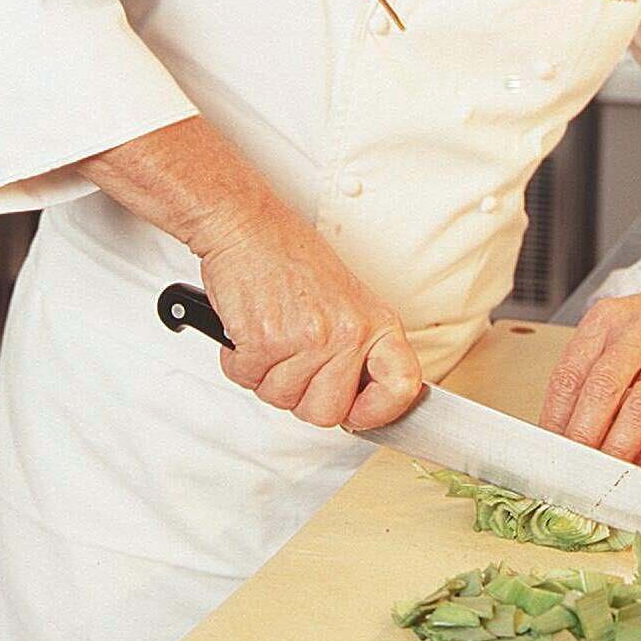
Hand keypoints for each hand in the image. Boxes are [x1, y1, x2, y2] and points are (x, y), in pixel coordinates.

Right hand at [197, 204, 423, 430]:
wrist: (249, 226)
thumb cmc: (291, 257)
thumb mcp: (346, 299)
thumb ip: (357, 348)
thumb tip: (357, 400)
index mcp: (376, 324)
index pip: (402, 387)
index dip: (379, 412)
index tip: (358, 413)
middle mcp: (348, 333)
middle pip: (327, 413)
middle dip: (301, 397)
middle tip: (292, 361)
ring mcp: (308, 339)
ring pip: (282, 399)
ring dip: (266, 375)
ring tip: (270, 335)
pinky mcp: (266, 341)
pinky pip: (248, 380)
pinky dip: (239, 362)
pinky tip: (249, 331)